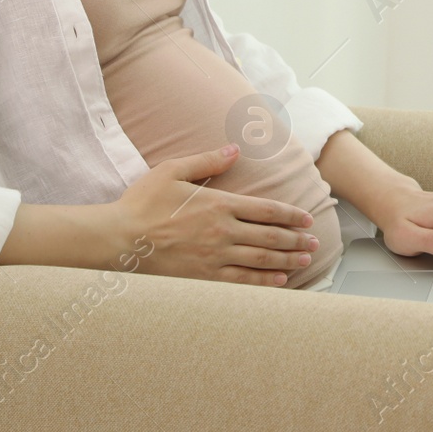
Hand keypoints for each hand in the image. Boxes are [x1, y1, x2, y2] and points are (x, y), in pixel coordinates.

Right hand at [113, 145, 319, 286]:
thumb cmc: (142, 204)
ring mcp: (215, 257)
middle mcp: (222, 232)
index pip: (266, 210)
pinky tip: (279, 281)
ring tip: (305, 260)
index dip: (291, 215)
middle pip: (270, 237)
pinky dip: (264, 281)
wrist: (118, 240)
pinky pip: (242, 281)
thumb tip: (234, 150)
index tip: (307, 218)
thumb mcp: (172, 171)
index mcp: (218, 204)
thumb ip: (207, 160)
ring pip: (261, 260)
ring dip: (287, 260)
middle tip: (314, 242)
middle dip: (296, 239)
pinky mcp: (204, 277)